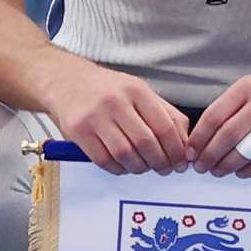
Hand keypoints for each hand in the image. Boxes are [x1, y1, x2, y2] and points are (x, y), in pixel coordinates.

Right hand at [48, 60, 196, 173]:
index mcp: (136, 90)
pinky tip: (123, 166)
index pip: (165, 127)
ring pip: (126, 155)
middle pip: (146, 143)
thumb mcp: (138, 91)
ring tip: (143, 167)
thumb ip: (164, 113)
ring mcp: (95, 117)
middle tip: (164, 169)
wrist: (65, 81)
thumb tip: (185, 143)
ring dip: (139, 168)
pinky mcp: (78, 132)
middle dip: (160, 163)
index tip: (180, 162)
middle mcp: (116, 102)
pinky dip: (119, 169)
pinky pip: (104, 161)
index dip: (176, 151)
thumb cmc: (107, 89)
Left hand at [190, 61, 250, 175]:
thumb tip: (205, 135)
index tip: (191, 151)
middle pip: (228, 136)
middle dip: (210, 156)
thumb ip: (231, 105)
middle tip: (201, 166)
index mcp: (248, 87)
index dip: (199, 138)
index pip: (215, 116)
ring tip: (219, 170)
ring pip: (247, 150)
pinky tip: (242, 171)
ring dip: (228, 165)